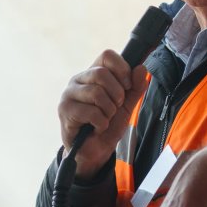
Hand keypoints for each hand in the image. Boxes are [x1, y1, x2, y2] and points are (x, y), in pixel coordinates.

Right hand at [57, 50, 148, 178]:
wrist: (94, 150)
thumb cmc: (108, 124)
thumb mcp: (127, 105)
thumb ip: (135, 87)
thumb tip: (142, 68)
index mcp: (93, 73)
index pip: (107, 56)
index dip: (122, 69)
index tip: (127, 86)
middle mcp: (78, 79)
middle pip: (102, 73)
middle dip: (116, 94)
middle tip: (115, 108)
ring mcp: (69, 94)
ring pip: (96, 93)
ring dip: (109, 111)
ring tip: (105, 119)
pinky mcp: (65, 110)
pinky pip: (91, 112)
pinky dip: (101, 123)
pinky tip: (96, 127)